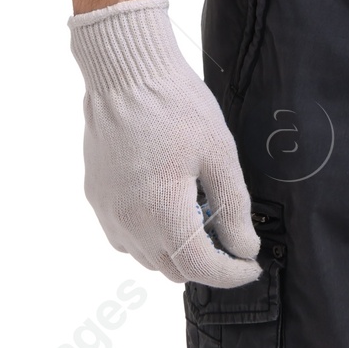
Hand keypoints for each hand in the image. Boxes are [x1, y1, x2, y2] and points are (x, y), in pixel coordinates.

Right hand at [68, 0, 261, 285]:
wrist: (125, 74)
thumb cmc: (176, 105)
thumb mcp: (219, 152)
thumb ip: (233, 207)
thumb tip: (245, 248)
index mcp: (162, 212)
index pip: (199, 267)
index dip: (231, 273)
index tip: (251, 265)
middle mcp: (129, 223)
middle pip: (172, 269)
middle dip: (205, 262)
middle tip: (229, 234)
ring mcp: (108, 213)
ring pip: (146, 257)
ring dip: (175, 250)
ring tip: (197, 212)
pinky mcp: (97, 199)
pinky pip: (125, 237)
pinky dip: (149, 235)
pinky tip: (164, 204)